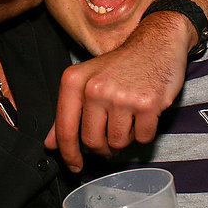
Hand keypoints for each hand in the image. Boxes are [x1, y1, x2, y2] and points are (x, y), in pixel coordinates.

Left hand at [46, 12, 192, 171]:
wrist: (156, 42)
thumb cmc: (121, 64)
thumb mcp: (87, 80)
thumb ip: (68, 112)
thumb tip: (51, 144)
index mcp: (75, 81)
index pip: (65, 129)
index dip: (68, 153)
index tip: (75, 165)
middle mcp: (95, 89)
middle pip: (92, 141)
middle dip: (102, 145)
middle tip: (111, 134)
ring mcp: (121, 97)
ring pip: (117, 142)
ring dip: (124, 138)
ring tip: (129, 117)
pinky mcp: (147, 104)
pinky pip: (142, 138)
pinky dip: (144, 133)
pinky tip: (144, 115)